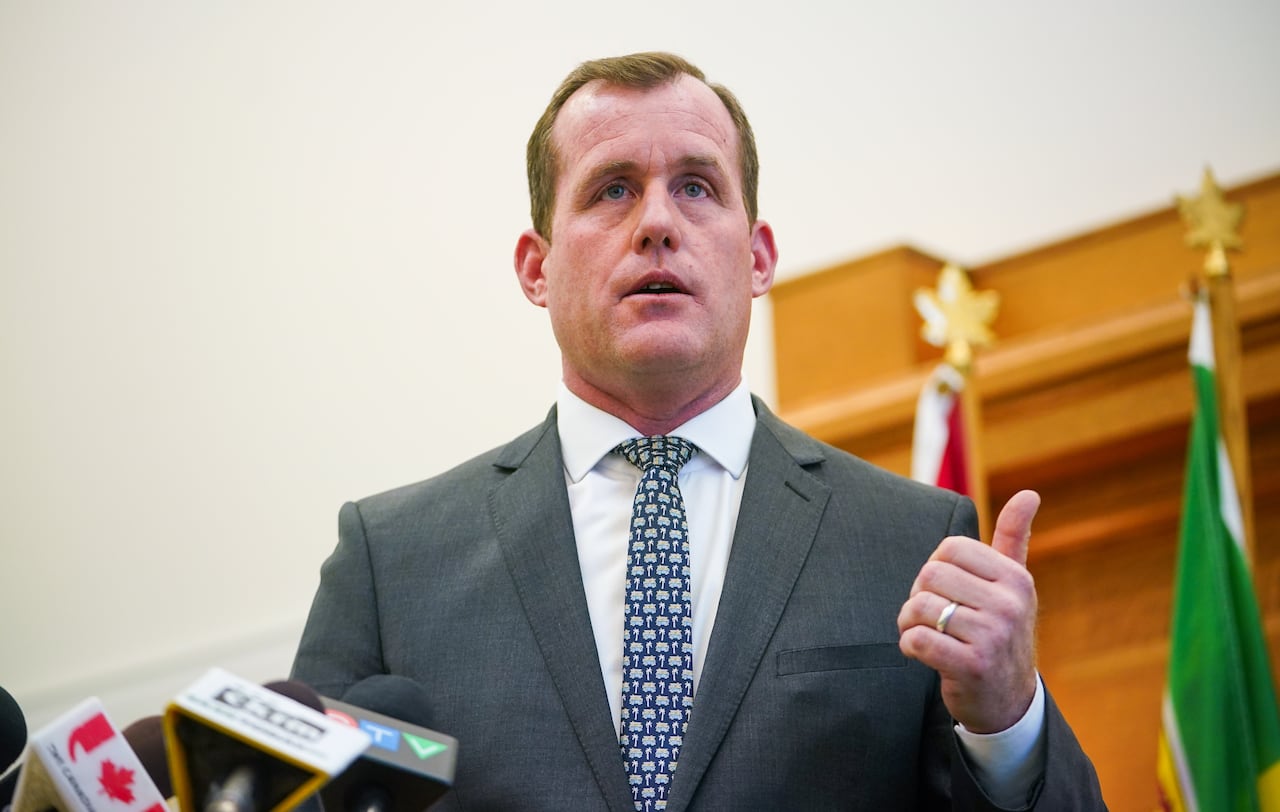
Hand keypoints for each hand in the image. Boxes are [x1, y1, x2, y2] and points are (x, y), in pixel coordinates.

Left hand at [897, 490, 1040, 733]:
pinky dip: (909, 646)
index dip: (935, 568)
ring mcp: (992, 636)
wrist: (1008, 700)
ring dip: (909, 622)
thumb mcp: (1013, 586)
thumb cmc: (1000, 632)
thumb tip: (1029, 494)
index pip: (950, 548)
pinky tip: (923, 653)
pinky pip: (917, 639)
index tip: (945, 590)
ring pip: (919, 606)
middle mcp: (1010, 605)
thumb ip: (1013, 538)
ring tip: (924, 633)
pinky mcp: (972, 666)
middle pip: (930, 575)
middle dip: (918, 595)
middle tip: (931, 616)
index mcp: (1016, 579)